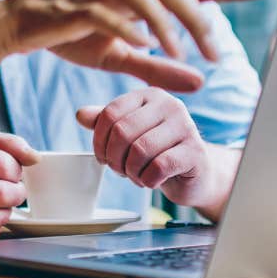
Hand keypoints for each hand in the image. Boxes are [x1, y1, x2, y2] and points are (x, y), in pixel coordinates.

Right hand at [0, 0, 274, 92]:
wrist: (17, 27)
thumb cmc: (67, 37)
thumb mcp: (118, 58)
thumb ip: (157, 68)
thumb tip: (202, 82)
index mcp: (136, 1)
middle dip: (198, 15)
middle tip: (215, 53)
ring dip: (165, 20)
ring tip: (179, 51)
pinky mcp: (71, 9)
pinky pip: (103, 12)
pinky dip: (125, 25)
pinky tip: (141, 44)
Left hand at [77, 88, 214, 208]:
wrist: (195, 174)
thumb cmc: (158, 151)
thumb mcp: (129, 133)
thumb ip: (105, 122)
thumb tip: (80, 115)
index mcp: (149, 96)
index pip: (110, 113)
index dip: (99, 139)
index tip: (101, 157)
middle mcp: (169, 105)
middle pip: (123, 131)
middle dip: (114, 157)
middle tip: (118, 170)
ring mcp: (186, 127)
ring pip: (140, 150)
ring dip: (130, 171)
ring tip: (134, 175)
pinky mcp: (196, 152)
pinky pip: (159, 167)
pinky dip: (147, 180)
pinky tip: (150, 181)